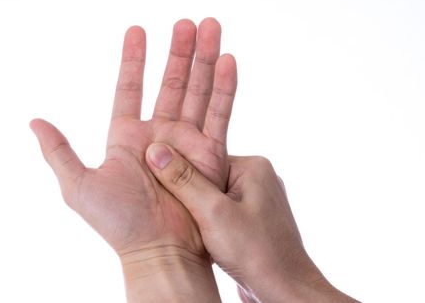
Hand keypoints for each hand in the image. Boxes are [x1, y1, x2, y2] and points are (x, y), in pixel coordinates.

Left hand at [30, 18, 236, 300]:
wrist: (157, 249)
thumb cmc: (116, 223)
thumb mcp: (78, 185)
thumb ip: (58, 151)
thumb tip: (34, 121)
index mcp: (126, 136)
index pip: (129, 87)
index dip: (133, 59)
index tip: (137, 29)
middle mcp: (158, 133)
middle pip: (170, 82)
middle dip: (178, 51)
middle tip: (187, 22)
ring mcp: (186, 141)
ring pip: (197, 90)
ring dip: (204, 59)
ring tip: (210, 27)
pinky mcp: (210, 153)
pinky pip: (219, 114)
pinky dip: (224, 87)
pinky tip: (227, 60)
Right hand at [145, 144, 359, 302]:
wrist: (285, 291)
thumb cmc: (255, 252)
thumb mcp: (212, 213)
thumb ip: (183, 180)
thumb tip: (156, 151)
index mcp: (253, 166)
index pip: (204, 158)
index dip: (182, 176)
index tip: (167, 191)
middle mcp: (259, 178)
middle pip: (207, 177)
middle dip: (192, 196)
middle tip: (181, 214)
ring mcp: (258, 200)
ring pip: (213, 197)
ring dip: (200, 213)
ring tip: (196, 230)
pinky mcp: (254, 219)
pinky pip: (223, 212)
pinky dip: (211, 223)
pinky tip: (206, 238)